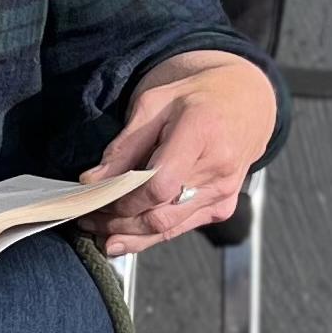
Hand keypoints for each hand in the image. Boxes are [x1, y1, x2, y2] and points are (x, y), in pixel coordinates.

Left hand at [80, 53, 278, 254]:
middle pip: (160, 214)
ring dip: (129, 235)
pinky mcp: (222, 206)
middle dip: (117, 222)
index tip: (94, 200)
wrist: (244, 100)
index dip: (122, 201)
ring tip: (98, 231)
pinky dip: (150, 235)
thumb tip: (93, 181)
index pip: (158, 186)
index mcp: (201, 133)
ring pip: (168, 228)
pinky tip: (125, 236)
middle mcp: (218, 168)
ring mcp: (223, 191)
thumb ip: (124, 145)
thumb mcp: (154, 104)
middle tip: (87, 220)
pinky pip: (180, 227)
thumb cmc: (196, 96)